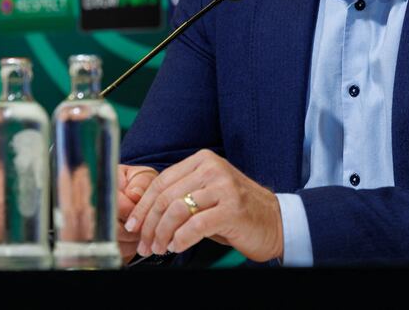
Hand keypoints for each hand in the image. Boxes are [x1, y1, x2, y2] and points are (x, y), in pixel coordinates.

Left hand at [124, 149, 282, 262]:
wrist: (275, 221)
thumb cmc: (236, 210)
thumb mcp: (207, 194)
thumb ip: (181, 194)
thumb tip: (144, 211)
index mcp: (204, 160)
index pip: (161, 181)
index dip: (142, 206)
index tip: (133, 224)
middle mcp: (213, 169)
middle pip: (166, 197)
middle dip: (149, 224)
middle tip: (144, 243)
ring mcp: (224, 188)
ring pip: (177, 211)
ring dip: (162, 234)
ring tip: (160, 248)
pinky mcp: (232, 209)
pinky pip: (195, 225)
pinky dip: (181, 239)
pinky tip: (178, 246)